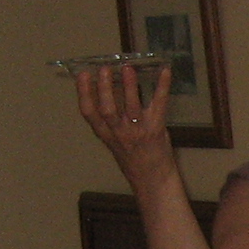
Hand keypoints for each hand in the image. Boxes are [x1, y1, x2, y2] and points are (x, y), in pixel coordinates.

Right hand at [75, 60, 173, 177]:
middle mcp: (120, 133)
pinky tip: (166, 72)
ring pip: (132, 107)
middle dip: (105, 89)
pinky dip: (163, 87)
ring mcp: (139, 131)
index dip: (84, 93)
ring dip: (130, 86)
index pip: (90, 113)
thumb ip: (109, 120)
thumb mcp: (114, 141)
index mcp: (106, 134)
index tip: (83, 75)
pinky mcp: (156, 129)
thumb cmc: (134, 159)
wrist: (154, 180)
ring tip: (127, 69)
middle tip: (104, 69)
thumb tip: (110, 88)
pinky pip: (159, 104)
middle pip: (108, 110)